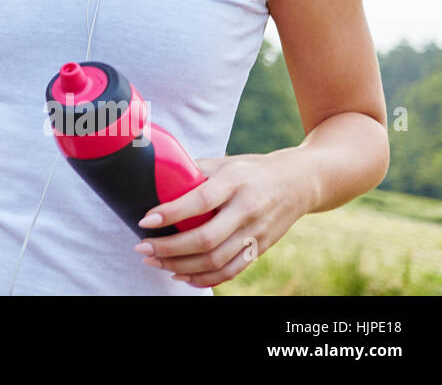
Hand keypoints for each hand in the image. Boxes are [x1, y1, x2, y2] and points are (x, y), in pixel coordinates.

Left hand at [132, 152, 309, 288]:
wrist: (299, 182)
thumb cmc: (252, 170)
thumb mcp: (225, 162)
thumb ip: (195, 171)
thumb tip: (156, 176)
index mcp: (235, 182)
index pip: (200, 201)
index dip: (171, 213)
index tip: (145, 220)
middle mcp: (247, 209)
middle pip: (206, 239)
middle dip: (169, 248)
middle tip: (143, 248)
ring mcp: (256, 232)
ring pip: (216, 261)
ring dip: (180, 266)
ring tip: (155, 262)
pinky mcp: (260, 248)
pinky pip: (230, 271)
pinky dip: (203, 279)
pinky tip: (181, 276)